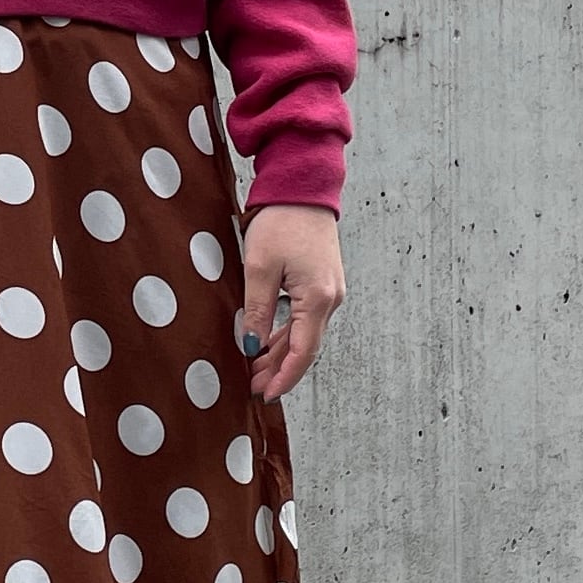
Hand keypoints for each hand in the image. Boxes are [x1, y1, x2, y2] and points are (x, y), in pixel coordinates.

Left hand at [238, 202, 343, 400]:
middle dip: (278, 369)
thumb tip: (253, 346)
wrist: (302, 188)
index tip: (266, 395)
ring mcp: (329, 291)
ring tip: (255, 369)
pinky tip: (268, 344)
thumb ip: (258, 310)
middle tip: (252, 387)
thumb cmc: (282, 220)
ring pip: (305, 334)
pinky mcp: (322, 283)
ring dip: (281, 353)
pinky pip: (305, 319)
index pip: (303, 353)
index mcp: (317, 299)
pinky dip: (287, 334)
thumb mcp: (259, 267)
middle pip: (304, 347)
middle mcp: (330, 299)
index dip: (284, 378)